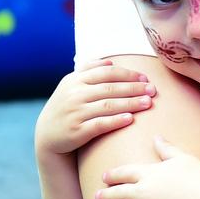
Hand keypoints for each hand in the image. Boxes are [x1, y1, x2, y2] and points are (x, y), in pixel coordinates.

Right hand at [34, 58, 155, 155]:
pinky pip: (100, 124)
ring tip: (148, 103)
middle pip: (110, 88)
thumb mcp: (70, 85)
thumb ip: (88, 70)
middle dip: (134, 88)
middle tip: (153, 90)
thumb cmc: (66, 107)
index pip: (105, 73)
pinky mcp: (76, 131)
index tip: (145, 78)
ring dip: (130, 103)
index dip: (127, 74)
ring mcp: (75, 113)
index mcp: (74, 80)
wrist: (47, 136)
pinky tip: (130, 119)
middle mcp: (74, 95)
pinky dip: (116, 121)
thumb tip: (110, 62)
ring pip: (107, 105)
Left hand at [95, 137, 199, 198]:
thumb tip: (156, 136)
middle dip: (105, 197)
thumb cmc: (199, 177)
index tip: (104, 178)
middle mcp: (142, 193)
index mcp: (149, 174)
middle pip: (117, 195)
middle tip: (96, 198)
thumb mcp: (182, 158)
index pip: (125, 173)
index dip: (113, 175)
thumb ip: (166, 148)